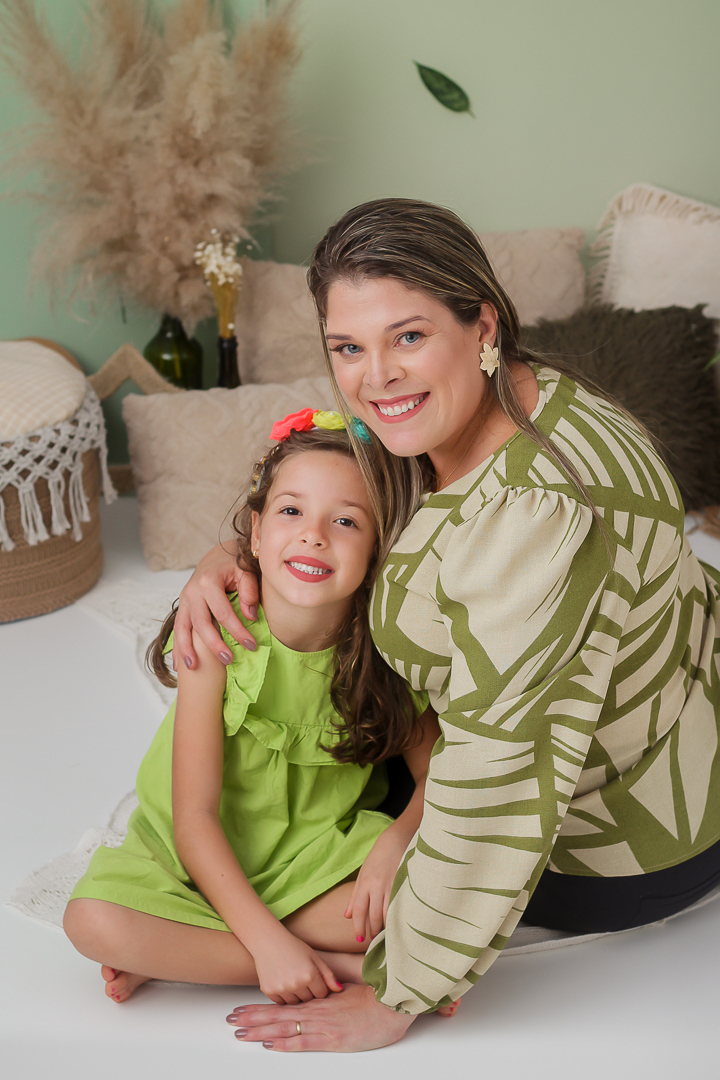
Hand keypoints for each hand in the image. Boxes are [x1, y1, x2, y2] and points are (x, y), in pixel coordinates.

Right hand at [173, 544, 259, 669]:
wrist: (216, 557)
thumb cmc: (233, 565)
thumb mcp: (245, 571)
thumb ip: (249, 590)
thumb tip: (250, 616)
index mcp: (208, 581)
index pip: (223, 612)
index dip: (238, 630)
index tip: (252, 645)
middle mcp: (192, 591)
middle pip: (201, 623)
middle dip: (214, 644)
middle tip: (229, 660)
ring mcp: (184, 600)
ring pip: (182, 628)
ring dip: (187, 649)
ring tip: (193, 667)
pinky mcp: (182, 607)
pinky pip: (177, 629)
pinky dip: (177, 646)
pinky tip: (178, 663)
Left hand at [227, 981, 415, 1051]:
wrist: (392, 1003)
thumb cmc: (374, 998)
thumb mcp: (347, 993)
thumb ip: (329, 995)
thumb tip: (317, 994)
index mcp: (318, 1001)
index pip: (282, 1004)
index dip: (260, 1007)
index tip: (242, 1008)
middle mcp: (315, 1011)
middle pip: (277, 1015)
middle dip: (252, 1017)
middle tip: (230, 1019)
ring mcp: (323, 1025)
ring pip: (285, 1027)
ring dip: (261, 1030)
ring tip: (241, 1031)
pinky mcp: (333, 1038)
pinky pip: (304, 1041)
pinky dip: (285, 1043)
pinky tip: (270, 1045)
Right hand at [252, 931, 342, 1005]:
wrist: (268, 941)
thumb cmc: (293, 947)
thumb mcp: (314, 957)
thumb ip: (328, 975)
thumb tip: (339, 990)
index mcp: (309, 974)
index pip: (322, 994)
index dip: (320, 987)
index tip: (314, 979)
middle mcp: (295, 984)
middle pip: (308, 1000)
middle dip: (308, 992)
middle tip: (301, 977)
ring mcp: (281, 989)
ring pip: (295, 1003)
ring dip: (296, 995)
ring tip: (292, 978)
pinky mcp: (269, 991)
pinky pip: (281, 1003)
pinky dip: (283, 996)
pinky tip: (282, 981)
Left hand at [344, 826, 409, 942]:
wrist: (396, 840)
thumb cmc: (377, 858)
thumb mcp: (362, 875)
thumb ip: (355, 897)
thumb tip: (347, 916)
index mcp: (365, 883)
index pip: (360, 911)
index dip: (359, 927)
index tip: (359, 939)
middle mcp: (377, 886)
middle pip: (373, 915)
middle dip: (372, 930)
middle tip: (373, 939)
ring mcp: (391, 885)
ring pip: (387, 913)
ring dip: (385, 926)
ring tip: (384, 933)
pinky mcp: (404, 884)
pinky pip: (400, 905)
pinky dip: (397, 916)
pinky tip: (397, 922)